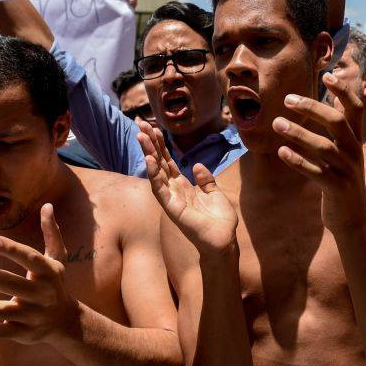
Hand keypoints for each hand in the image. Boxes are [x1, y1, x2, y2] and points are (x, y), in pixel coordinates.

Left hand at [0, 204, 79, 345]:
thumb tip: (47, 205)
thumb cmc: (56, 284)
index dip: (11, 249)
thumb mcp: (58, 259)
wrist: (65, 323)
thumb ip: (51, 232)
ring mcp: (30, 315)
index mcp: (48, 272)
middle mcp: (40, 294)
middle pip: (10, 283)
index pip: (29, 258)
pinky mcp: (20, 333)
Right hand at [136, 121, 237, 256]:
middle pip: (159, 163)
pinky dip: (154, 174)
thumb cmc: (220, 221)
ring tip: (141, 136)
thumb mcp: (215, 194)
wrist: (224, 241)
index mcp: (183, 187)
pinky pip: (160, 189)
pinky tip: (150, 159)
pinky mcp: (172, 208)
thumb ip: (206, 180)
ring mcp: (171, 199)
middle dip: (150, 144)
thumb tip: (197, 165)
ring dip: (148, 154)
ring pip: (156, 173)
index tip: (154, 128)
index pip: (168, 162)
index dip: (161, 145)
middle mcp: (174, 191)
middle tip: (140, 125)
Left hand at [273, 73, 365, 231]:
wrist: (353, 218)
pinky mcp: (336, 188)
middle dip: (312, 107)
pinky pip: (315, 172)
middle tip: (287, 99)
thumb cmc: (343, 178)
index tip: (328, 75)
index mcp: (356, 140)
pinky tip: (281, 151)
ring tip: (276, 123)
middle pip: (336, 121)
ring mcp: (347, 170)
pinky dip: (297, 160)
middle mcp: (354, 151)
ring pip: (323, 146)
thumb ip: (343, 126)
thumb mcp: (348, 151)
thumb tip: (336, 97)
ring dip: (298, 133)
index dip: (344, 91)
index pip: (355, 109)